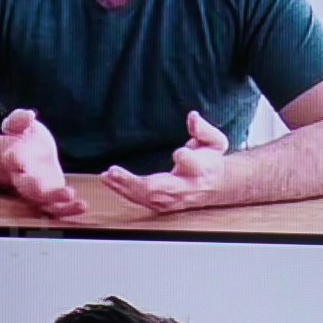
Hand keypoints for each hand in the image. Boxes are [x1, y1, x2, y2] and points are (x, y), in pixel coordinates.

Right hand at [0, 108, 83, 220]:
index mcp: (15, 158)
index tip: (13, 156)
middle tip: (39, 186)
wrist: (24, 155)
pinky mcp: (51, 197)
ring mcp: (37, 190)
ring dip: (56, 201)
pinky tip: (83, 205)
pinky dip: (69, 210)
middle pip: (26, 186)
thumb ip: (19, 119)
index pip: (12, 159)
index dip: (13, 158)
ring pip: (43, 201)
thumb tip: (28, 115)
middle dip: (33, 186)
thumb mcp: (19, 124)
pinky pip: (57, 208)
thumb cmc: (22, 138)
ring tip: (71, 195)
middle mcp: (24, 178)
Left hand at [87, 114, 238, 218]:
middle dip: (135, 182)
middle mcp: (184, 187)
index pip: (193, 165)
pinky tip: (108, 180)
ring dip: (123, 186)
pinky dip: (122, 190)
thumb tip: (192, 116)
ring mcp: (171, 199)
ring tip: (106, 175)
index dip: (187, 159)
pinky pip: (139, 200)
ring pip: (145, 197)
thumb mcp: (215, 141)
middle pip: (160, 188)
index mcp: (201, 169)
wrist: (214, 187)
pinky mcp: (161, 205)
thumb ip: (203, 129)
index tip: (180, 152)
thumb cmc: (211, 160)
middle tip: (114, 171)